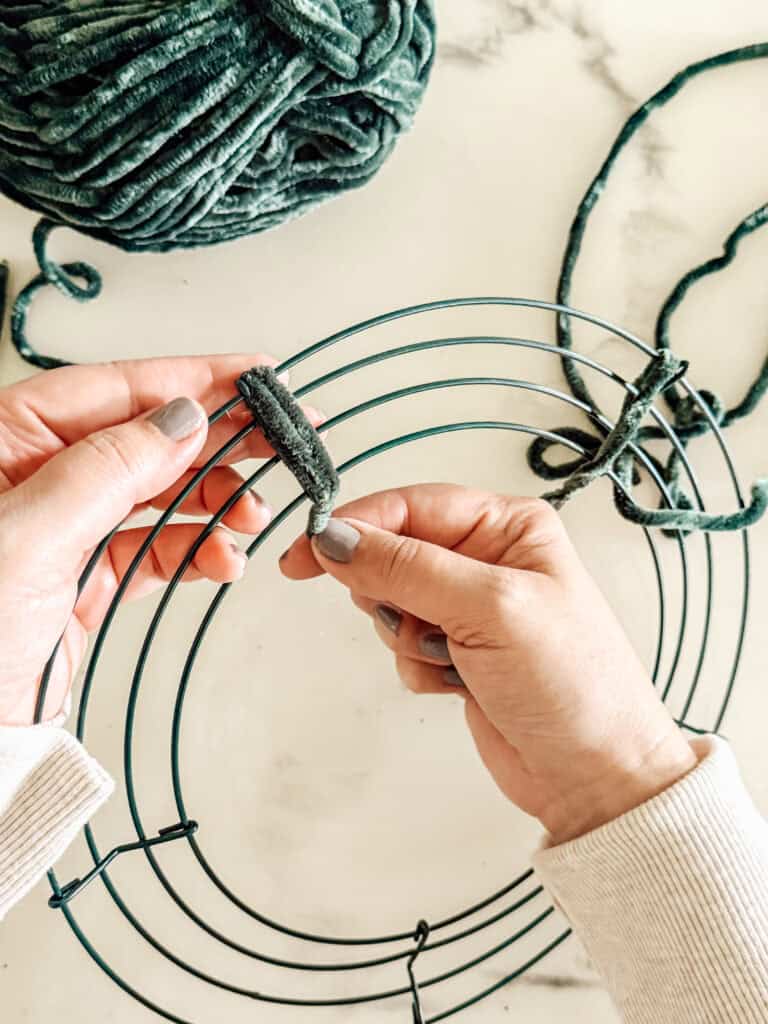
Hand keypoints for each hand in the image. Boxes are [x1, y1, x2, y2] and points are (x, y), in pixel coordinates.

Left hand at [0, 355, 321, 727]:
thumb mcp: (29, 537)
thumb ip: (108, 470)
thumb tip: (182, 418)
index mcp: (6, 440)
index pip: (114, 390)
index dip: (192, 379)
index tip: (255, 376)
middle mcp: (37, 476)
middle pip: (146, 437)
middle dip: (218, 440)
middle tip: (279, 438)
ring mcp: (66, 528)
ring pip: (160, 493)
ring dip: (216, 501)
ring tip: (252, 512)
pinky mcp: (87, 578)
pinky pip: (158, 549)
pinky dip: (198, 552)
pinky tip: (224, 559)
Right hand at [281, 485, 697, 843]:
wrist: (594, 777)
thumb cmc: (573, 685)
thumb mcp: (490, 609)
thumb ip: (407, 568)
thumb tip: (335, 538)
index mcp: (509, 525)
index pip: (410, 505)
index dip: (355, 525)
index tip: (307, 554)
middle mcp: (488, 557)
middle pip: (393, 552)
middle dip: (391, 593)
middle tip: (418, 624)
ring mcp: (470, 607)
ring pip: (390, 601)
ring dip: (408, 636)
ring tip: (454, 659)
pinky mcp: (457, 650)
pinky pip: (402, 643)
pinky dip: (417, 666)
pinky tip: (458, 683)